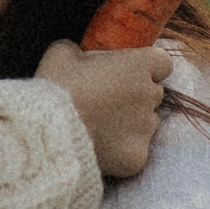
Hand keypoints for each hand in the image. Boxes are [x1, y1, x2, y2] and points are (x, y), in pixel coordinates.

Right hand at [37, 38, 173, 180]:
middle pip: (154, 94)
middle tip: (107, 102)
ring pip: (148, 123)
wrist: (47, 134)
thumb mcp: (62, 53)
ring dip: (132, 124)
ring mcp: (146, 129)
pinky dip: (122, 150)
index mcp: (138, 66)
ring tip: (101, 128)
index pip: (162, 64)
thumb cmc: (55, 87)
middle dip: (136, 97)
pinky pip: (137, 151)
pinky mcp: (138, 158)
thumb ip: (82, 50)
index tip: (127, 74)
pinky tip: (100, 148)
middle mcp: (150, 96)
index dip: (146, 69)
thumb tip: (82, 55)